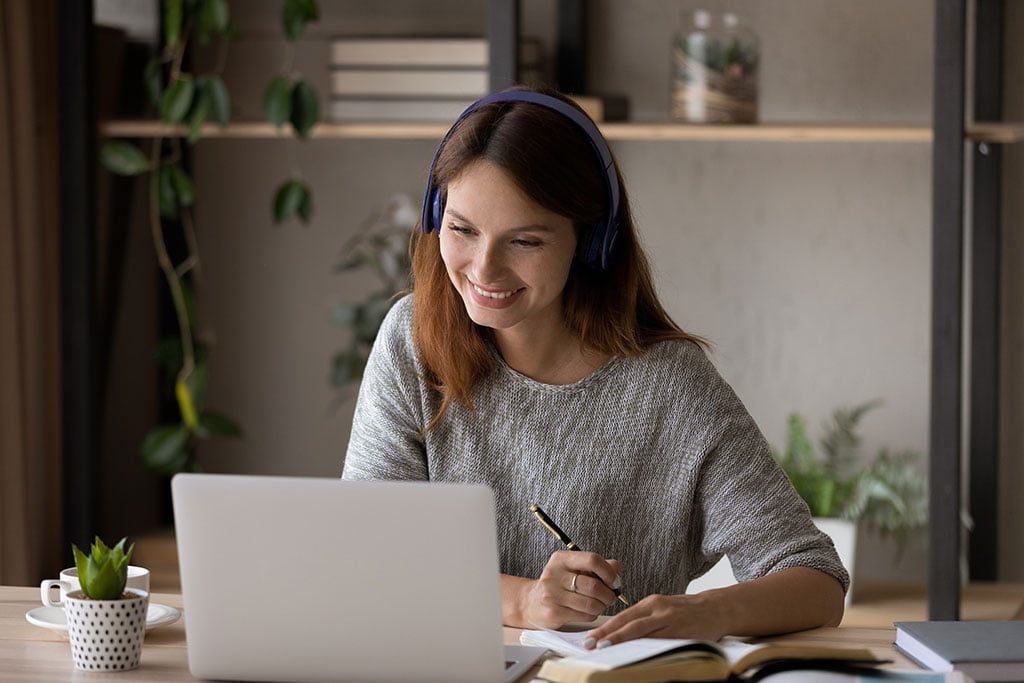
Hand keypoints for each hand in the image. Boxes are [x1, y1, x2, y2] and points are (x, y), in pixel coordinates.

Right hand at [518, 551, 623, 628]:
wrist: (532, 602)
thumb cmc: (560, 585)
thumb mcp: (575, 569)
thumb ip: (599, 566)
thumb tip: (618, 570)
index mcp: (561, 559)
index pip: (592, 559)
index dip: (609, 572)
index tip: (615, 581)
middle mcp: (554, 574)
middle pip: (593, 586)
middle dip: (608, 594)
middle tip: (609, 597)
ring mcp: (552, 594)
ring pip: (591, 604)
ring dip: (601, 606)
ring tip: (598, 604)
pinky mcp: (553, 612)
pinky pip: (584, 616)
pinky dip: (592, 615)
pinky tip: (586, 611)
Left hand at [583, 592, 726, 648]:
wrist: (716, 608)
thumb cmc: (685, 610)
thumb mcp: (662, 608)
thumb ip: (643, 619)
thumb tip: (618, 634)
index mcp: (651, 603)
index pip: (623, 616)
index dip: (605, 628)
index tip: (589, 638)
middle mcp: (659, 610)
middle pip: (630, 624)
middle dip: (608, 635)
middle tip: (591, 645)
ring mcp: (671, 621)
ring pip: (643, 632)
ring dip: (623, 641)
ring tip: (606, 649)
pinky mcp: (683, 632)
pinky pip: (661, 642)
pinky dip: (646, 648)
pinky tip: (636, 656)